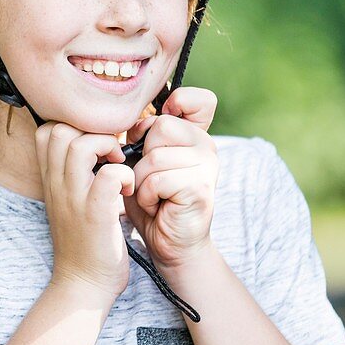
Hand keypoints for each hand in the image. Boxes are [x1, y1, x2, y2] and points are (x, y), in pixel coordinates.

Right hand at [35, 122, 133, 299]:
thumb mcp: (70, 203)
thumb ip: (76, 175)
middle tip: (110, 153)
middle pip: (60, 130)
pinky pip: (111, 175)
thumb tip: (98, 149)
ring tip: (119, 166)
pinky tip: (129, 190)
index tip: (96, 145)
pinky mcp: (95, 213)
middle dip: (92, 131)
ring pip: (81, 145)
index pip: (46, 130)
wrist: (83, 286)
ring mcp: (74, 198)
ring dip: (108, 147)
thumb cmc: (85, 243)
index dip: (75, 127)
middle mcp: (56, 185)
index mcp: (50, 181)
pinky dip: (126, 175)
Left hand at [123, 87, 218, 270]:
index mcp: (196, 135)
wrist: (170, 245)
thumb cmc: (153, 201)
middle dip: (142, 156)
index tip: (158, 132)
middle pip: (161, 126)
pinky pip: (156, 179)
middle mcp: (207, 145)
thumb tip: (136, 121)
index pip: (199, 99)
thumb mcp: (143, 161)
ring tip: (153, 195)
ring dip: (141, 181)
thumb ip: (144, 135)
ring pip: (154, 156)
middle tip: (151, 180)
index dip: (177, 104)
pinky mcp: (199, 187)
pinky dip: (147, 196)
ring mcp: (207, 166)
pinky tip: (157, 206)